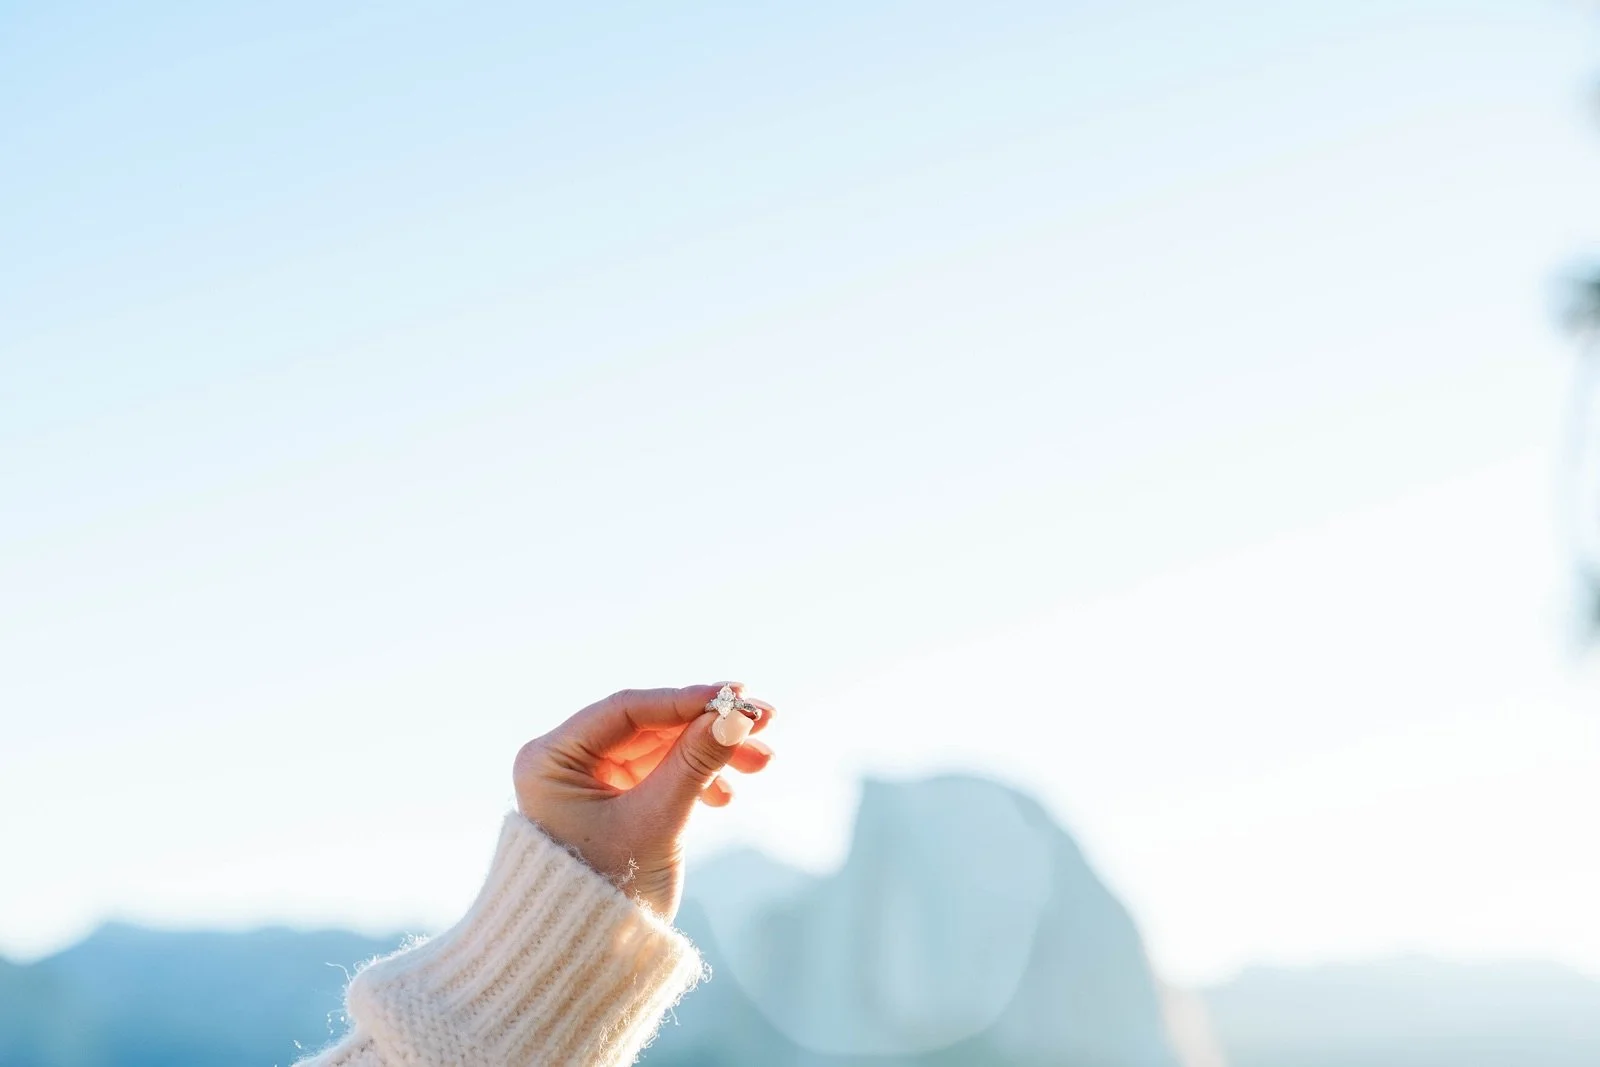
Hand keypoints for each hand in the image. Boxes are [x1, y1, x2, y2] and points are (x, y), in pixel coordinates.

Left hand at [512, 683, 775, 918]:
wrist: (586, 961)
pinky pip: (660, 775)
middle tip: (764, 721)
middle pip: (649, 727)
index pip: (626, 710)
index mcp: (551, 758)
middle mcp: (565, 762)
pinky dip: (695, 778)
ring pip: (661, 749)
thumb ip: (696, 762)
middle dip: (707, 727)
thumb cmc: (608, 890)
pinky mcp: (613, 802)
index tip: (737, 694)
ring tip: (762, 760)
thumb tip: (737, 715)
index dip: (686, 700)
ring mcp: (590, 782)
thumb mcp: (656, 820)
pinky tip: (726, 794)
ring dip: (710, 752)